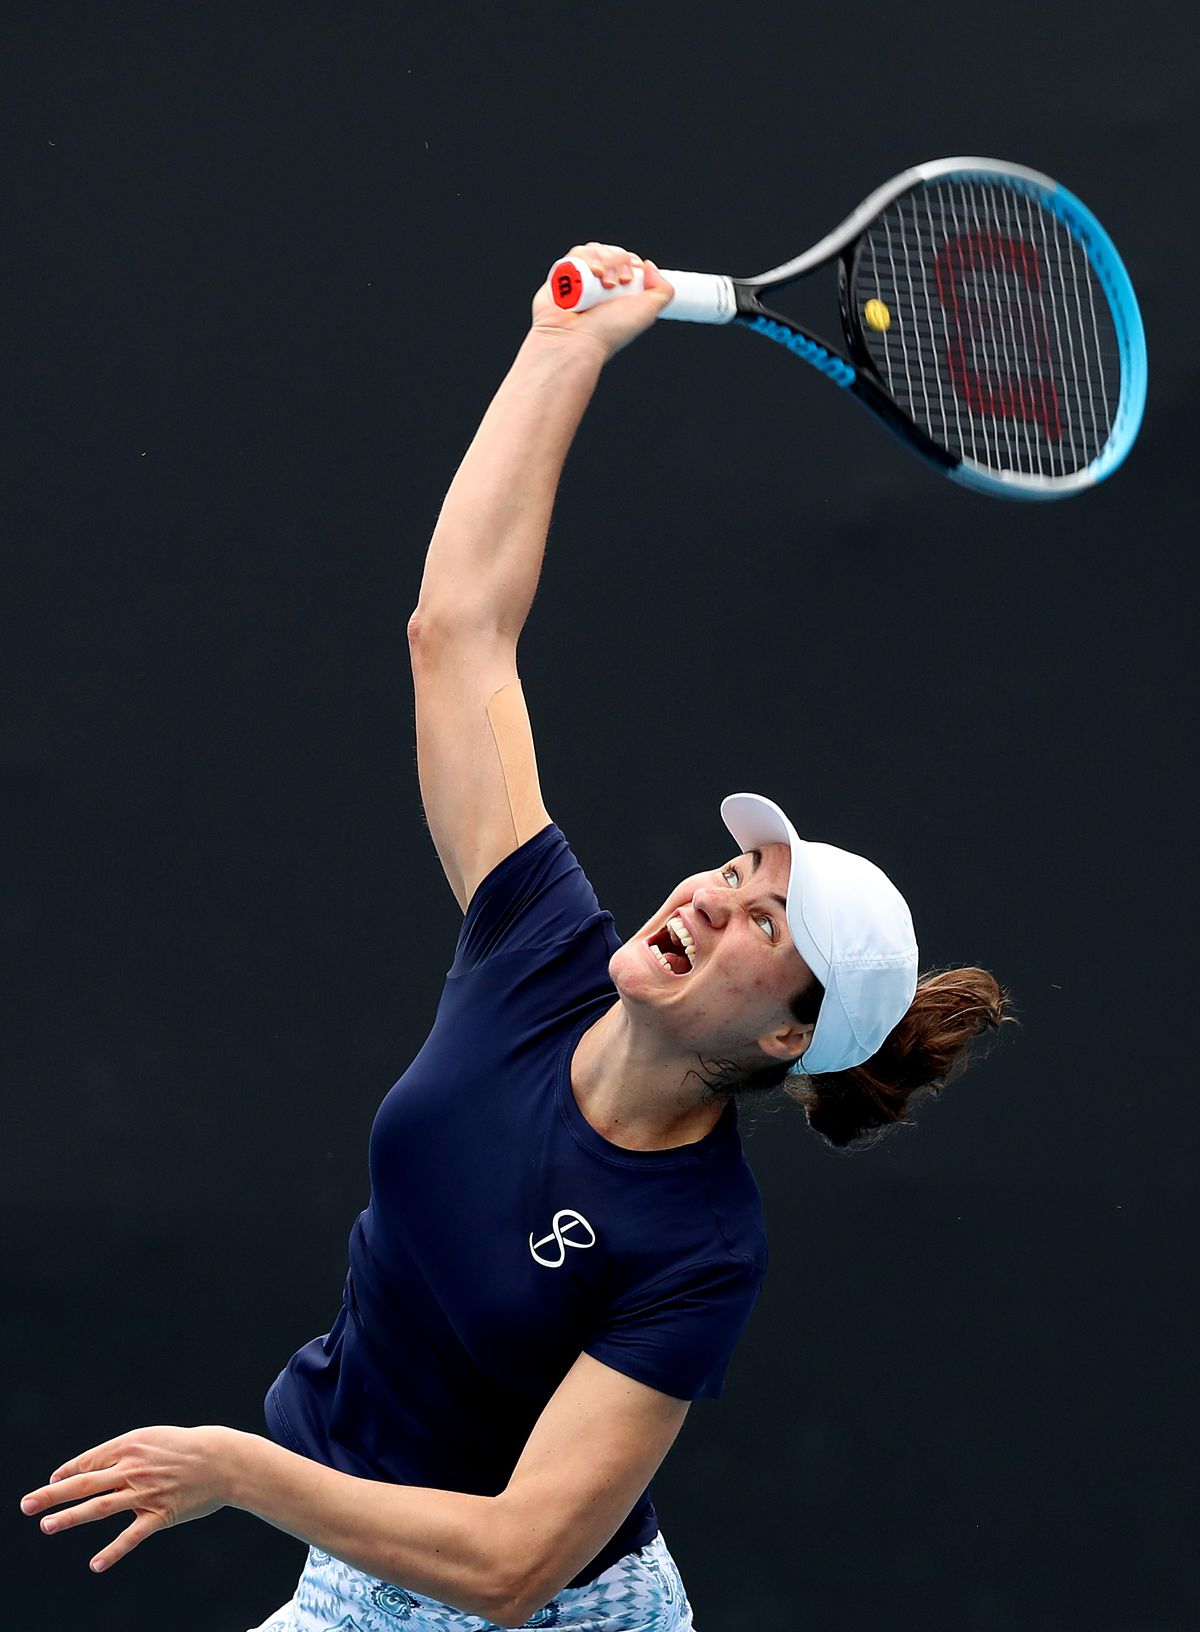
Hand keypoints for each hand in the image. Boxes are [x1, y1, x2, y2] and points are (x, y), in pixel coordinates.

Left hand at [19, 1424, 234, 1572]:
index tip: (51, 1483)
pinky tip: (95, 1564)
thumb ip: (123, 1452)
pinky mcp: (160, 1514)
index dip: (67, 1473)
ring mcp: (146, 1492)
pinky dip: (113, 1551)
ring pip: (101, 1506)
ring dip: (71, 1517)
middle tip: (26, 1504)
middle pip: (86, 1482)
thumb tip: (90, 1467)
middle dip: (53, 1494)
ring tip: (46, 1526)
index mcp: (131, 1444)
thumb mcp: (153, 1438)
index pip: (89, 1461)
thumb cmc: (186, 1448)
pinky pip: (132, 1535)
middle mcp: (134, 1468)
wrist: (223, 1460)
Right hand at [530, 240, 674, 359]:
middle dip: (617, 262)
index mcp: (619, 292)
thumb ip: (662, 290)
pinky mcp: (562, 275)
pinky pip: (577, 253)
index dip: (630, 262)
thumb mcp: (647, 313)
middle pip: (613, 252)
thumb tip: (649, 266)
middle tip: (614, 285)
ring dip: (603, 260)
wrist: (575, 340)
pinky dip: (585, 259)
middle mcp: (600, 284)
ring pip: (595, 249)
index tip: (629, 279)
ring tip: (600, 284)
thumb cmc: (608, 332)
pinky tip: (588, 275)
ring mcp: (581, 279)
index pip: (627, 260)